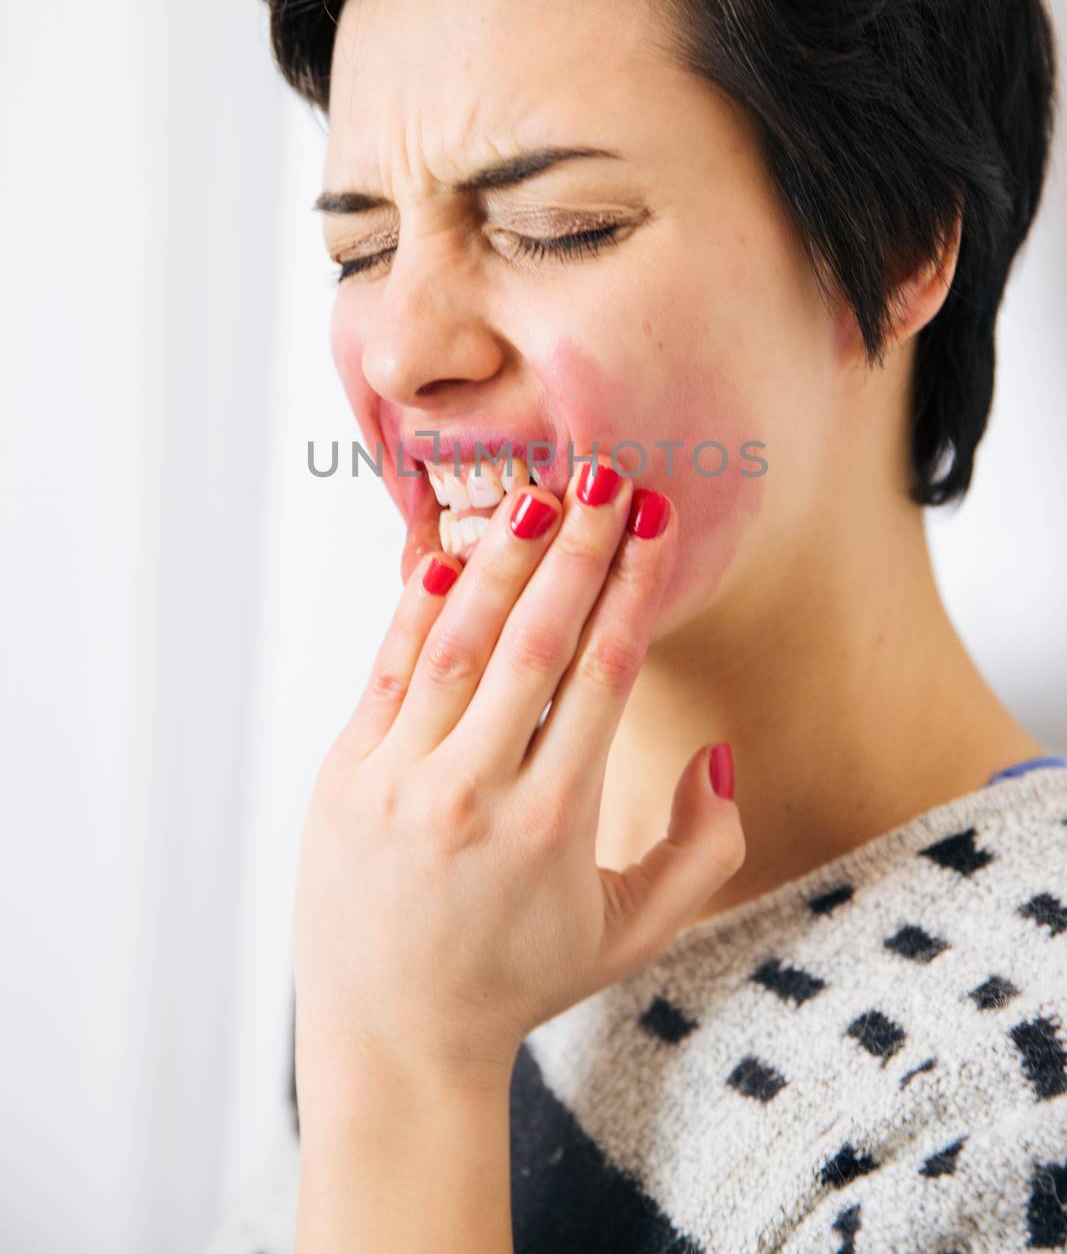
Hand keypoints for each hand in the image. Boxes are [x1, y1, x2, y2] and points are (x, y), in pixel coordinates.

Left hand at [293, 458, 745, 1110]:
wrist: (392, 1038)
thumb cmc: (521, 978)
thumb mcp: (634, 934)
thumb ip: (702, 851)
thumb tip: (717, 753)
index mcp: (555, 825)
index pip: (602, 674)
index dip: (631, 589)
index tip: (652, 524)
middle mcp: (475, 793)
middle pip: (534, 641)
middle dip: (577, 549)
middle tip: (607, 476)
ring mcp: (399, 781)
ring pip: (457, 643)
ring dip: (502, 562)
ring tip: (541, 496)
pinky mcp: (343, 777)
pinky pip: (387, 672)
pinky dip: (417, 609)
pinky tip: (449, 554)